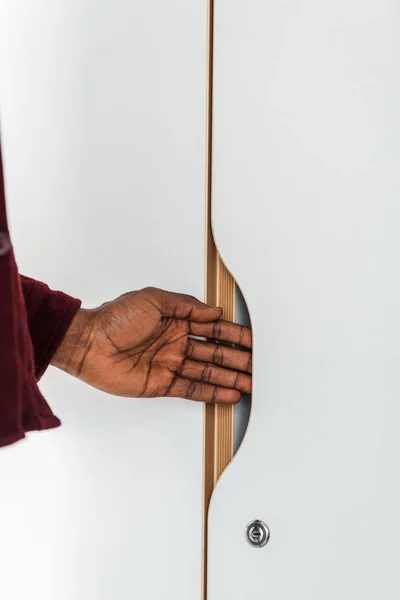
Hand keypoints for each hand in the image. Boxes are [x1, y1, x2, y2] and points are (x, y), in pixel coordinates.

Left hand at [52, 287, 251, 403]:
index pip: (213, 328)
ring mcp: (171, 364)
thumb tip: (213, 311)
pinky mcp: (162, 384)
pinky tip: (229, 394)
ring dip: (230, 378)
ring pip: (208, 372)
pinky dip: (212, 392)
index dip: (234, 335)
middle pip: (215, 352)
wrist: (88, 344)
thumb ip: (186, 306)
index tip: (253, 340)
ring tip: (251, 384)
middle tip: (258, 366)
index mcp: (176, 321)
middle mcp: (177, 343)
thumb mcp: (153, 300)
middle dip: (238, 359)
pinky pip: (192, 389)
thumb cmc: (115, 318)